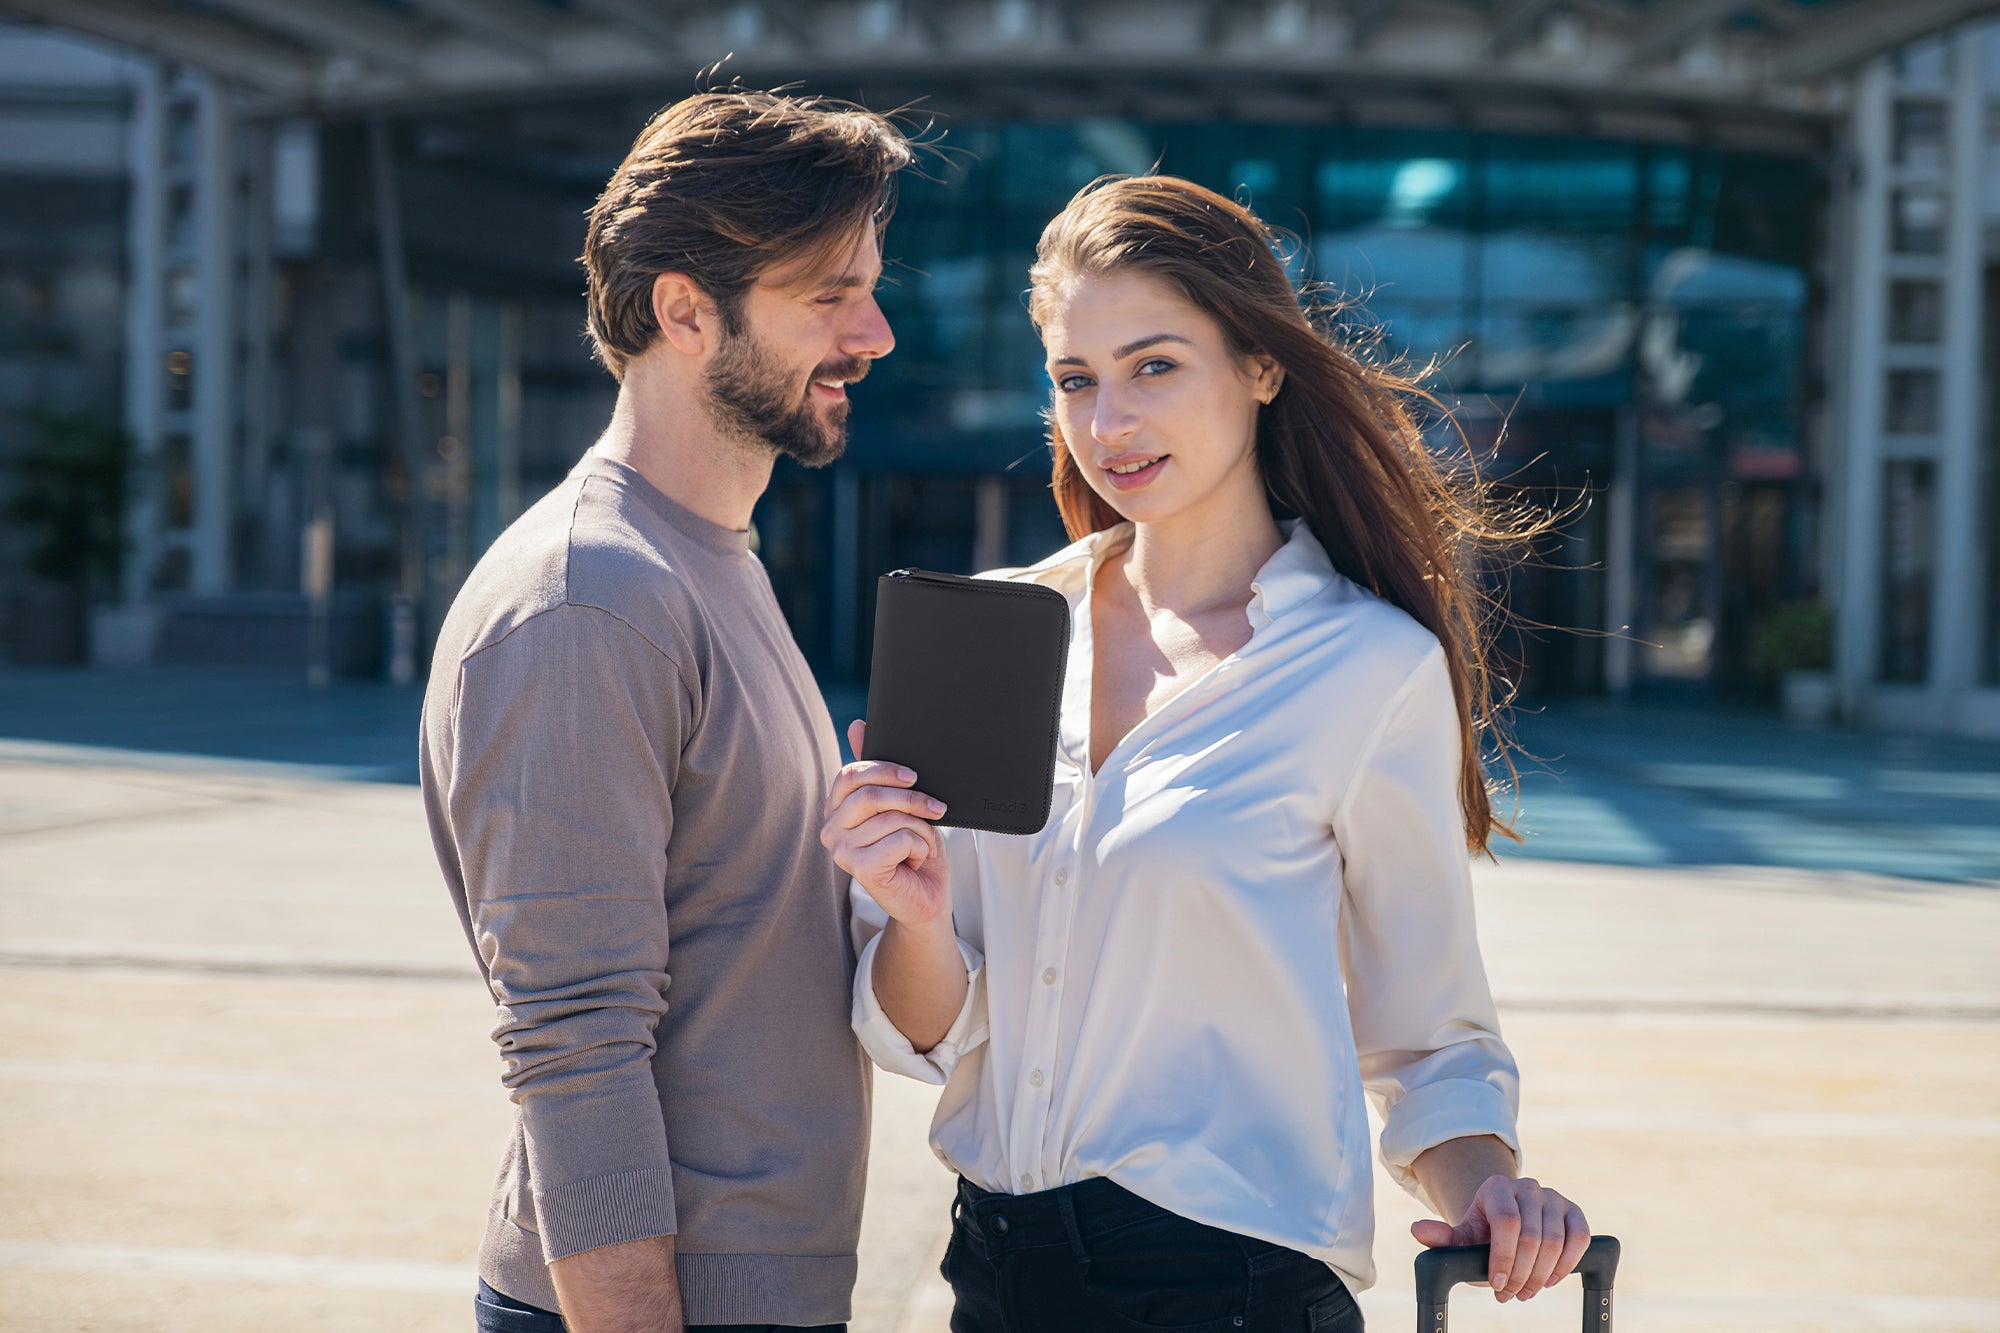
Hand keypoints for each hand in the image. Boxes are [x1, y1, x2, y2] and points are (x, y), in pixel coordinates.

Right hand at [821, 720, 950, 927]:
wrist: (927, 896)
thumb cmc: (912, 849)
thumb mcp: (900, 803)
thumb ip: (878, 770)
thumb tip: (858, 725)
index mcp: (836, 810)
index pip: (851, 775)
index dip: (886, 770)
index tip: (915, 777)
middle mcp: (830, 830)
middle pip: (872, 794)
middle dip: (912, 799)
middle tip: (937, 808)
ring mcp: (840, 851)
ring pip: (892, 817)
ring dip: (920, 829)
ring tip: (920, 844)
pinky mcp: (859, 869)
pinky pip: (899, 838)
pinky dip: (919, 846)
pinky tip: (914, 860)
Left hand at [1412, 1175, 1588, 1302]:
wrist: (1508, 1224)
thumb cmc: (1484, 1234)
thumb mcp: (1463, 1236)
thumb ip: (1443, 1237)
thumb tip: (1418, 1230)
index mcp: (1496, 1187)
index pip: (1506, 1222)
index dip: (1503, 1257)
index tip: (1496, 1284)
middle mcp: (1527, 1186)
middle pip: (1533, 1236)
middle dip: (1521, 1274)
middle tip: (1510, 1294)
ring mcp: (1553, 1197)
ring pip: (1556, 1241)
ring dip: (1542, 1275)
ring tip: (1526, 1291)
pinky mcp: (1573, 1211)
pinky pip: (1579, 1238)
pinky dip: (1567, 1264)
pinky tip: (1551, 1280)